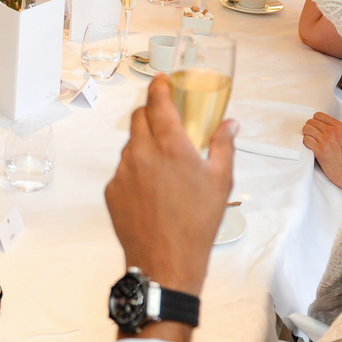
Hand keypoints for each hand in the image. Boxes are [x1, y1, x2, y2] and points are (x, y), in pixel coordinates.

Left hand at [105, 73, 235, 303]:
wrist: (166, 262)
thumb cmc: (197, 223)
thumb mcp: (221, 181)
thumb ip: (223, 145)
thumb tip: (230, 124)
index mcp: (170, 146)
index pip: (157, 102)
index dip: (158, 86)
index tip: (161, 80)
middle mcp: (141, 153)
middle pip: (138, 117)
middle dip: (151, 112)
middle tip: (165, 118)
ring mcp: (121, 171)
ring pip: (130, 144)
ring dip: (144, 143)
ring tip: (164, 164)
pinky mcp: (111, 190)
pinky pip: (122, 169)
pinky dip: (135, 169)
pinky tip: (152, 188)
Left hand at [302, 112, 341, 188]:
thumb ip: (334, 130)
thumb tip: (321, 126)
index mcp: (339, 127)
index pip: (319, 115)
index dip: (315, 121)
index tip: (315, 127)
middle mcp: (332, 132)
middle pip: (311, 122)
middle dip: (310, 129)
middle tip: (312, 136)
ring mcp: (325, 140)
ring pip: (306, 130)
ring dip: (307, 136)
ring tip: (311, 142)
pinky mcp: (319, 150)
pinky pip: (306, 140)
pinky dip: (306, 143)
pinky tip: (311, 147)